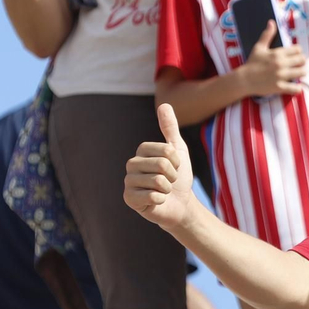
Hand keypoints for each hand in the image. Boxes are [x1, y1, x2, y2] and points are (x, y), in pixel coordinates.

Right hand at [125, 104, 196, 228]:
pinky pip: (152, 196)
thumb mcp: (178, 150)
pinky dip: (161, 200)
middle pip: (162, 165)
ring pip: (158, 181)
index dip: (176, 161)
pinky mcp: (129, 199)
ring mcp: (128, 182)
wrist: (180, 204)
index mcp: (142, 151)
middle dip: (173, 175)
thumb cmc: (178, 177)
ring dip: (168, 188)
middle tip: (169, 181)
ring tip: (163, 191)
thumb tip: (164, 104)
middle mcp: (131, 164)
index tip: (174, 168)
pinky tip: (157, 201)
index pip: (166, 151)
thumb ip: (170, 128)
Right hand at [238, 21, 307, 95]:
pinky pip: (295, 88)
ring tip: (297, 73)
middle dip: (301, 62)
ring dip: (301, 72)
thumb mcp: (258, 47)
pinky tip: (295, 86)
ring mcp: (281, 76)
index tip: (295, 55)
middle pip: (302, 60)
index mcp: (277, 53)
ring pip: (302, 72)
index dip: (298, 52)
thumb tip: (272, 22)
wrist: (244, 80)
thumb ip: (267, 35)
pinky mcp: (279, 87)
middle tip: (298, 64)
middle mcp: (280, 64)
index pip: (298, 49)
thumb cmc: (252, 63)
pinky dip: (297, 88)